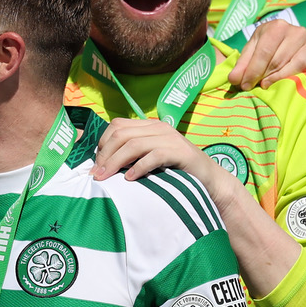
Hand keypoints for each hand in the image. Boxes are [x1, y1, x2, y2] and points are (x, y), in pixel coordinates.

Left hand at [93, 117, 241, 207]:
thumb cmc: (174, 172)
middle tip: (97, 175)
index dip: (102, 145)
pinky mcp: (180, 152)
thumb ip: (130, 155)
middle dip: (105, 155)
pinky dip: (138, 167)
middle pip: (121, 135)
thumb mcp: (148, 159)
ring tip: (106, 178)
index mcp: (149, 126)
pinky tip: (130, 179)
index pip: (117, 126)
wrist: (209, 180)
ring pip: (134, 144)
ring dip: (116, 162)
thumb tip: (100, 165)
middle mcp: (159, 128)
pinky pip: (154, 155)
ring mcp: (171, 138)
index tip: (96, 165)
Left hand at [228, 18, 305, 89]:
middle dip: (263, 77)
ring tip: (267, 85)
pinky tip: (285, 85)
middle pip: (278, 61)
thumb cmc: (265, 45)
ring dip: (279, 79)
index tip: (244, 85)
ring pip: (295, 67)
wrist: (287, 39)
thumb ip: (242, 64)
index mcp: (277, 27)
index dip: (253, 71)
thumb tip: (234, 80)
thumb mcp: (251, 49)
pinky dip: (296, 81)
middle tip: (254, 87)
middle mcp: (297, 32)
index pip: (264, 52)